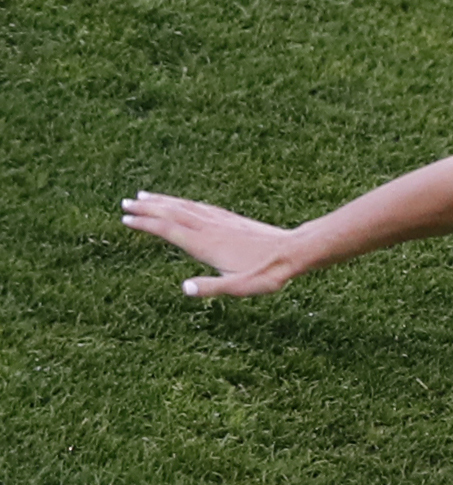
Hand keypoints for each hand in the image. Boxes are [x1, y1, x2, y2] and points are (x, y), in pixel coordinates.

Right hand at [121, 192, 300, 297]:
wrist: (295, 251)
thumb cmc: (268, 273)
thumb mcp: (240, 286)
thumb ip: (213, 288)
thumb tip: (185, 289)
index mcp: (206, 244)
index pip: (168, 230)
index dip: (146, 224)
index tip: (126, 219)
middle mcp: (210, 228)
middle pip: (172, 213)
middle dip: (147, 208)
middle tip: (125, 202)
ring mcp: (221, 221)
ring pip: (186, 207)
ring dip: (163, 201)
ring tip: (144, 196)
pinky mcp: (232, 219)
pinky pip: (201, 207)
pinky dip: (185, 202)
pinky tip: (182, 202)